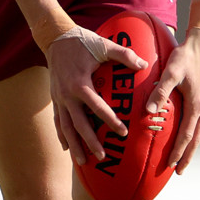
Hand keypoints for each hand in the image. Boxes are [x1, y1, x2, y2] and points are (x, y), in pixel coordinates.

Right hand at [46, 27, 146, 166]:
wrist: (56, 37)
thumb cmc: (82, 41)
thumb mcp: (103, 44)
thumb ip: (123, 54)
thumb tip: (144, 64)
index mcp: (80, 83)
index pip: (97, 107)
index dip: (110, 120)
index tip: (123, 132)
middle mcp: (67, 94)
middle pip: (79, 124)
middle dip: (90, 142)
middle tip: (103, 156)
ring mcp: (59, 98)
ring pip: (66, 127)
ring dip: (75, 145)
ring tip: (83, 162)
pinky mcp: (54, 97)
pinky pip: (57, 120)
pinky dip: (62, 135)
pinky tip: (67, 149)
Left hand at [146, 28, 199, 173]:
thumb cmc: (185, 57)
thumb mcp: (171, 72)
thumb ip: (161, 91)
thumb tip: (149, 111)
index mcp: (196, 105)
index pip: (186, 135)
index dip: (178, 151)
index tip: (170, 165)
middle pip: (195, 138)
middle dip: (187, 155)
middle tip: (179, 171)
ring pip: (198, 130)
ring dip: (191, 145)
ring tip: (183, 156)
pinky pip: (198, 120)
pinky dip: (192, 131)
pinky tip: (186, 130)